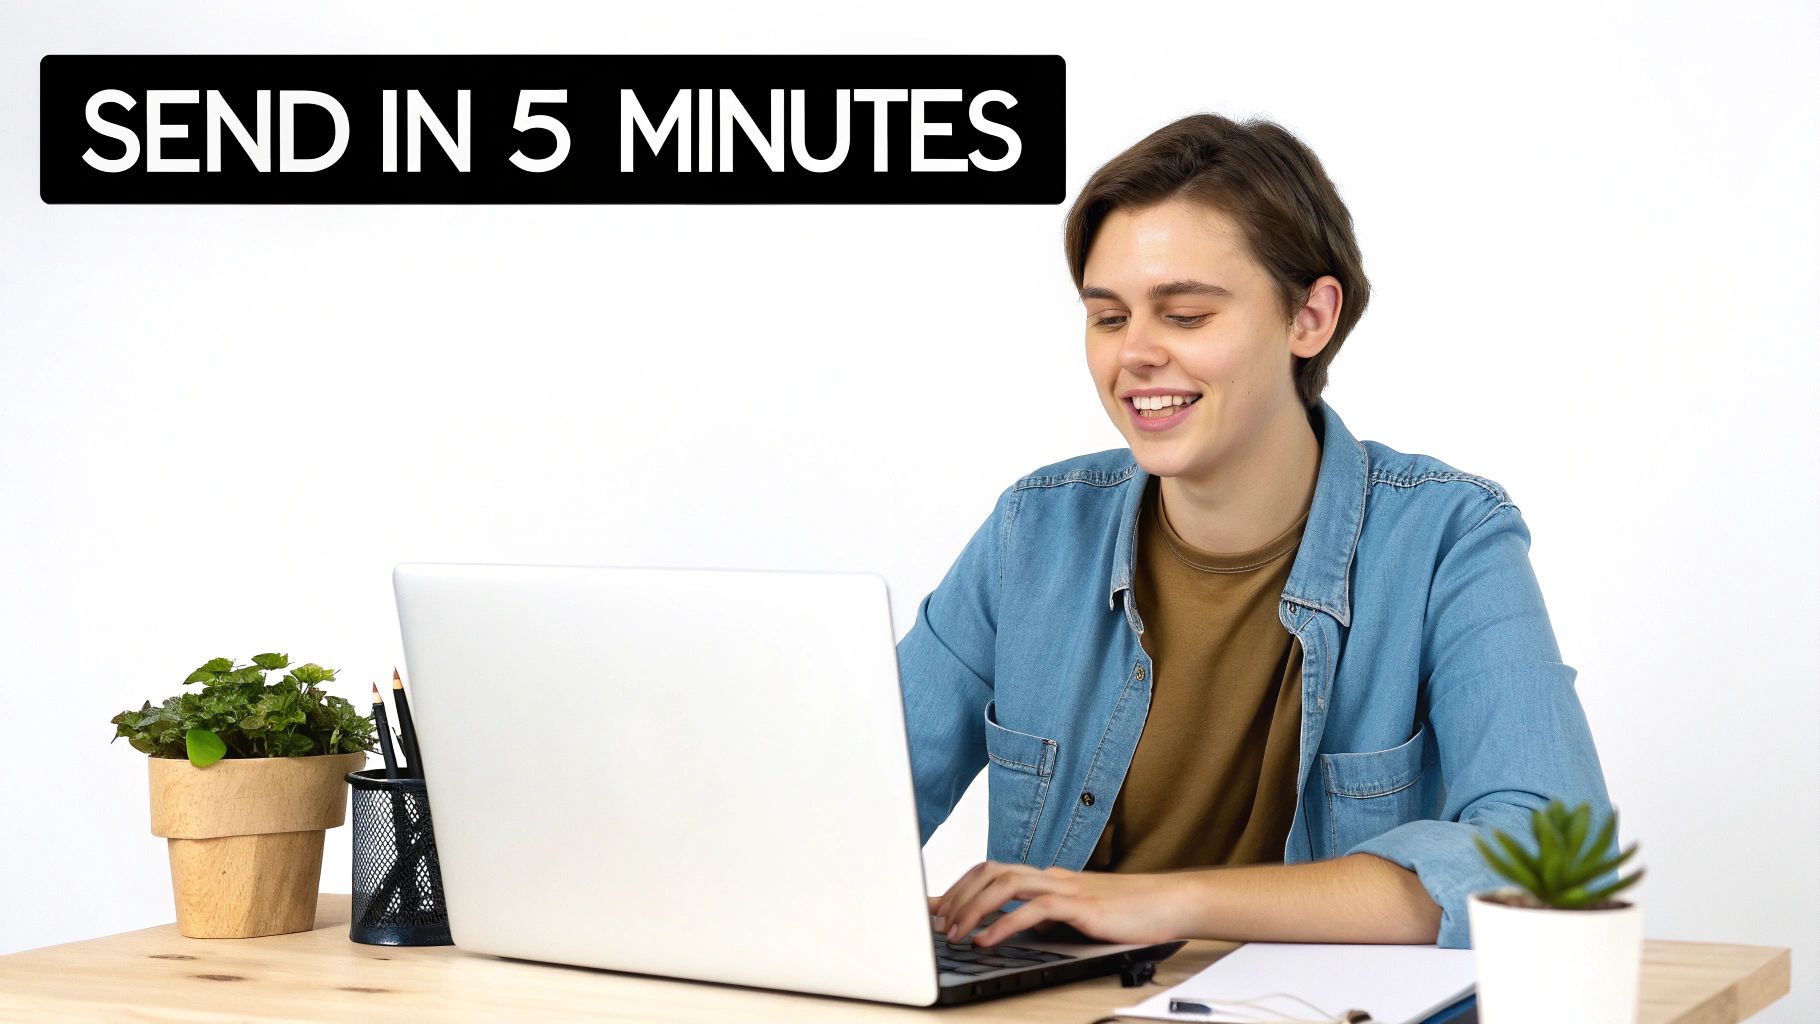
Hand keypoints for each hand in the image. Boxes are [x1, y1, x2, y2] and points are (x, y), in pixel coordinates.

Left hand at [927, 861, 1181, 948]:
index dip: (959, 886)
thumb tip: (1020, 930)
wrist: (1169, 903)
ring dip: (973, 908)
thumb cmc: (1129, 911)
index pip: (993, 871)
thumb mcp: (1077, 915)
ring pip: (1004, 883)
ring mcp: (1065, 887)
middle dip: (957, 896)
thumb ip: (1048, 918)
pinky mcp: (1080, 905)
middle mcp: (1051, 877)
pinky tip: (988, 941)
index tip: (933, 906)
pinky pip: (1033, 910)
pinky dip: (1004, 924)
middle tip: (938, 923)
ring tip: (955, 933)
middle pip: (990, 871)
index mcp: (1048, 878)